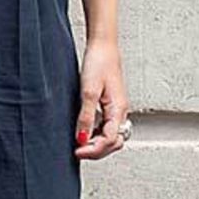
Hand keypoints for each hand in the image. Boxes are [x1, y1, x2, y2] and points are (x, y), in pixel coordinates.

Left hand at [74, 38, 129, 160]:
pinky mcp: (111, 104)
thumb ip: (85, 117)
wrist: (103, 46)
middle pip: (114, 142)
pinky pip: (107, 127)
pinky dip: (97, 134)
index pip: (110, 140)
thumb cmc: (99, 63)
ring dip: (98, 144)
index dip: (93, 150)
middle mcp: (121, 112)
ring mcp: (117, 109)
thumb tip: (81, 139)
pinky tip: (85, 132)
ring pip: (112, 136)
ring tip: (80, 144)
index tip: (77, 152)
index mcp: (118, 109)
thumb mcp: (88, 91)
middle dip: (97, 151)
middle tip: (78, 152)